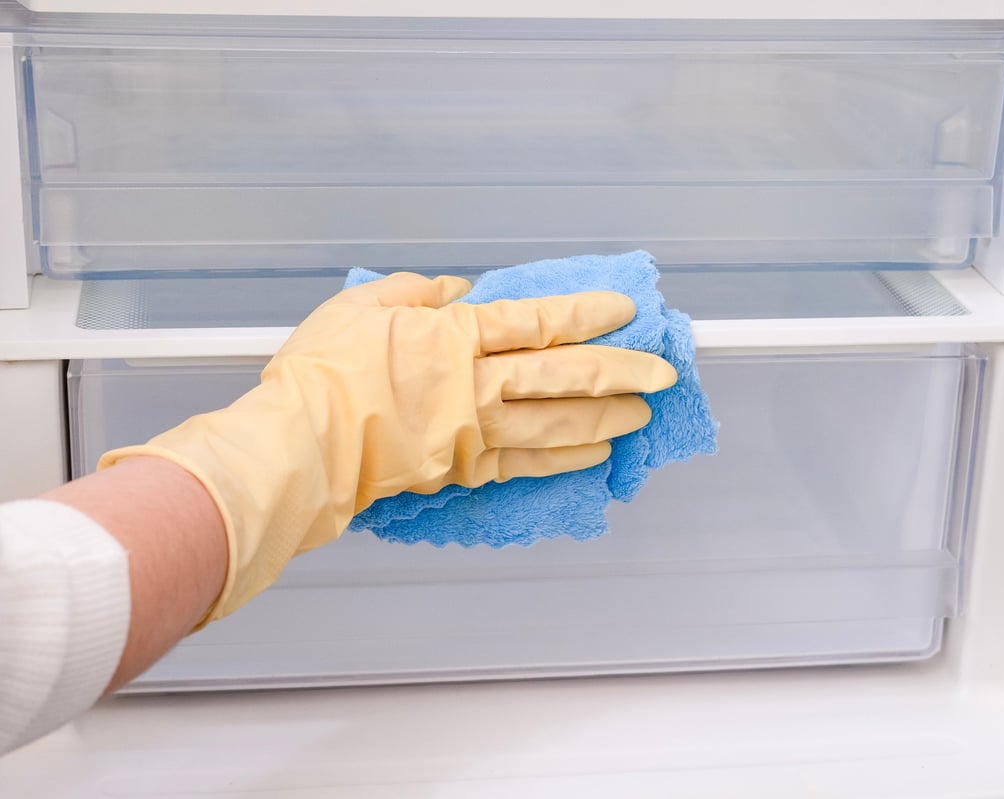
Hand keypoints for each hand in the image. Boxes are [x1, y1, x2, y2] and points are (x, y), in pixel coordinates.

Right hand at [100, 273, 676, 622]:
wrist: (299, 444)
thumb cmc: (323, 371)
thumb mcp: (363, 304)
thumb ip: (417, 293)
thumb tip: (462, 292)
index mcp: (456, 336)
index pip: (537, 321)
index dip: (586, 314)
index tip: (625, 311)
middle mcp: (477, 384)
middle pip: (564, 374)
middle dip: (621, 371)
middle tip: (665, 371)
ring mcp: (475, 431)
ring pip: (557, 423)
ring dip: (607, 417)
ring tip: (643, 413)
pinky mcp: (464, 469)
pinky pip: (528, 464)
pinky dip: (567, 459)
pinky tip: (598, 454)